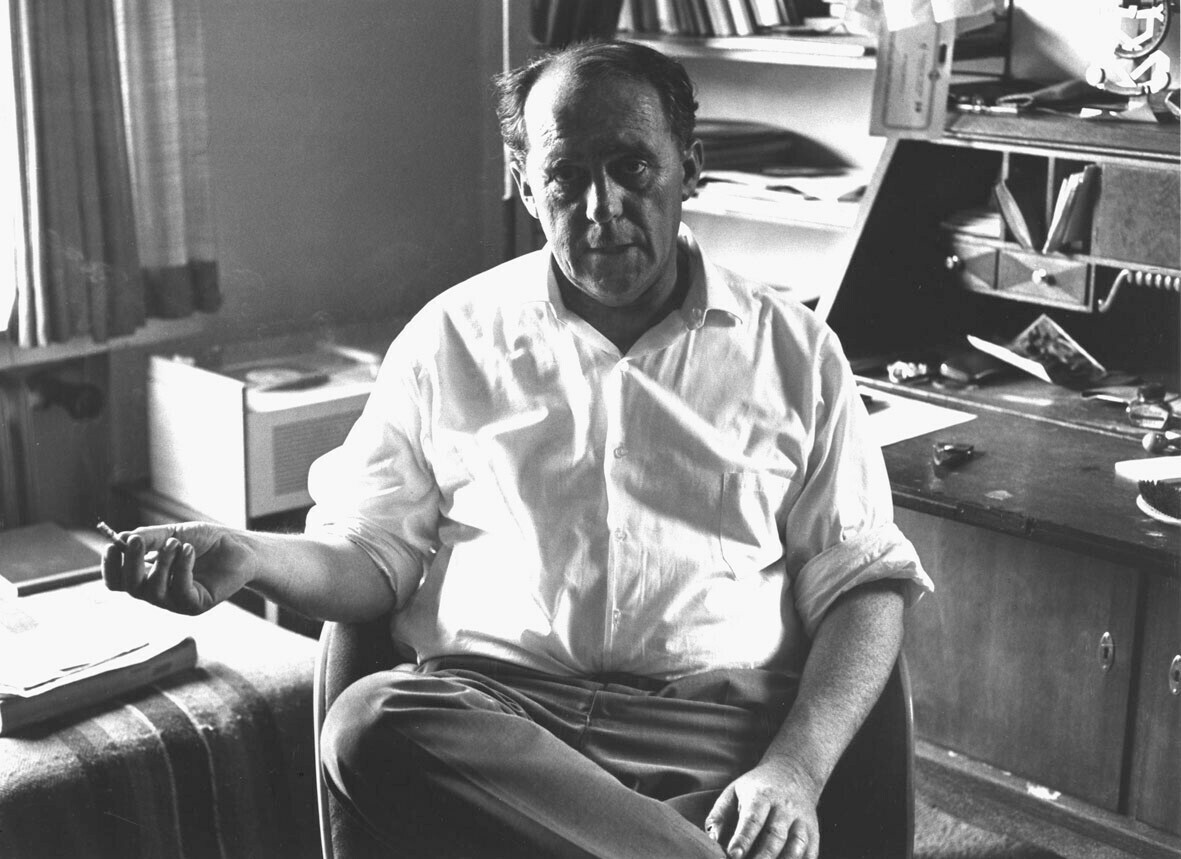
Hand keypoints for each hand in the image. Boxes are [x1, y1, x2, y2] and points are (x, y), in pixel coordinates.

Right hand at [102, 522, 251, 615]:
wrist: (239, 547)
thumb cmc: (206, 541)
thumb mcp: (173, 533)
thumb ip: (149, 537)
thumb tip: (122, 538)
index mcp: (148, 575)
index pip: (118, 580)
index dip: (110, 567)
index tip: (113, 546)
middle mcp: (158, 591)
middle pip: (130, 587)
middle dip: (131, 564)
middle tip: (138, 542)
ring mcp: (175, 601)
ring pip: (153, 590)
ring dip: (162, 563)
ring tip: (176, 543)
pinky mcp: (194, 605)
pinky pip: (179, 591)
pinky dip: (181, 568)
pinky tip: (189, 551)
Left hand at [704, 756, 820, 858]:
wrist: (794, 772)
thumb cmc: (757, 787)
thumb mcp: (734, 790)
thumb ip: (719, 814)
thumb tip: (712, 838)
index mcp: (762, 796)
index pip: (752, 819)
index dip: (743, 838)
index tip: (733, 855)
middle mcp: (784, 808)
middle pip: (775, 835)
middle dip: (763, 857)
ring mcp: (801, 820)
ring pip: (797, 845)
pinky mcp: (813, 832)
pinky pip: (811, 852)